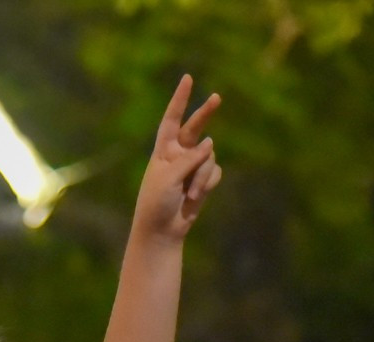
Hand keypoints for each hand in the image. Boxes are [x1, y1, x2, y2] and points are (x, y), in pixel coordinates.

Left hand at [132, 75, 222, 243]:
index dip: (180, 99)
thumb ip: (190, 158)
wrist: (162, 230)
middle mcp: (178, 154)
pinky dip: (207, 185)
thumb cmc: (156, 202)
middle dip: (206, 113)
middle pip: (195, 127)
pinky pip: (214, 174)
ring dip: (202, 177)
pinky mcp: (203, 181)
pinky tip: (196, 198)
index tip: (188, 79)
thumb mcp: (169, 177)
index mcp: (163, 149)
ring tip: (191, 195)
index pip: (172, 119)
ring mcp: (192, 167)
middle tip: (217, 97)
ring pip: (209, 158)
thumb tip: (211, 142)